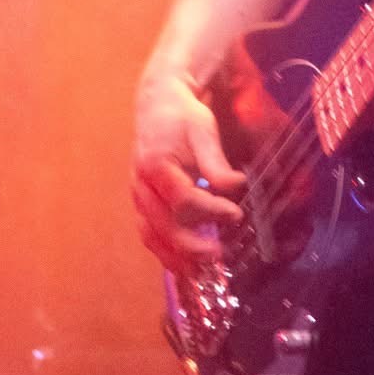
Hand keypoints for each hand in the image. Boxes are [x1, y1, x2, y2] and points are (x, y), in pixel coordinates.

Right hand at [131, 70, 245, 271]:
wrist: (158, 105)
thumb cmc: (183, 117)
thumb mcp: (203, 131)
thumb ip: (217, 162)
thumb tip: (236, 186)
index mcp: (156, 165)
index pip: (183, 201)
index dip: (211, 212)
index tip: (236, 214)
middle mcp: (141, 185)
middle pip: (164, 226)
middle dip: (192, 245)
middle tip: (219, 254)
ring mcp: (137, 197)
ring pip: (151, 236)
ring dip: (175, 257)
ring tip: (201, 270)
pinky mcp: (140, 203)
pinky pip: (148, 234)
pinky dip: (164, 252)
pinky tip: (183, 264)